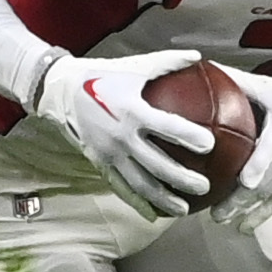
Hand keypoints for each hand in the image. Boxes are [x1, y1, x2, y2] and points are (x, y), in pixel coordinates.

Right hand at [32, 49, 213, 218]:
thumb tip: (199, 56)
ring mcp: (109, 154)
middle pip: (156, 164)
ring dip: (163, 199)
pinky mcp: (99, 164)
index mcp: (132, 110)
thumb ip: (168, 62)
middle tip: (206, 187)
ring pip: (140, 183)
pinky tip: (155, 214)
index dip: (188, 136)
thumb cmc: (104, 75)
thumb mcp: (135, 66)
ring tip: (185, 210)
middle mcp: (121, 136)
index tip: (210, 146)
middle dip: (182, 179)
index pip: (166, 126)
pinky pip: (121, 188)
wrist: (60, 92)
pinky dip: (138, 203)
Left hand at [211, 67, 271, 231]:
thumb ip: (239, 83)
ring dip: (249, 209)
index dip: (259, 164)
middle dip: (243, 198)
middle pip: (269, 178)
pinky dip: (263, 213)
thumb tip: (206, 70)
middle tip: (218, 212)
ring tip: (224, 220)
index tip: (244, 181)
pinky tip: (246, 225)